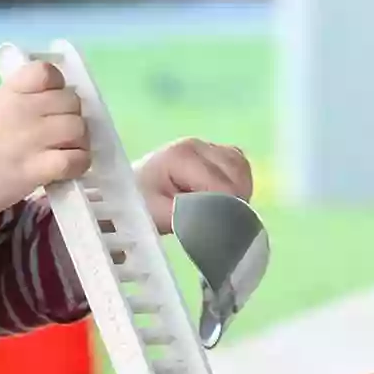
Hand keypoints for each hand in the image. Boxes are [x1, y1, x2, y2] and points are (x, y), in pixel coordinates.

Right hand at [0, 59, 89, 220]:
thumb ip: (19, 101)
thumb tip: (55, 103)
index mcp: (9, 92)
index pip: (47, 72)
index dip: (59, 87)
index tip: (52, 104)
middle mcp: (22, 110)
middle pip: (72, 102)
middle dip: (73, 118)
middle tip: (62, 136)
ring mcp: (29, 139)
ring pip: (78, 128)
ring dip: (79, 142)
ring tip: (65, 153)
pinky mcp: (35, 169)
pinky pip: (75, 159)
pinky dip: (78, 164)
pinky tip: (66, 170)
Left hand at [134, 137, 252, 233]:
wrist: (132, 189)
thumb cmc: (141, 202)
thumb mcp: (159, 214)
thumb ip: (190, 216)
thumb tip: (221, 221)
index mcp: (182, 155)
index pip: (221, 184)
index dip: (228, 209)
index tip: (222, 229)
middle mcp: (197, 144)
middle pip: (236, 173)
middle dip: (235, 201)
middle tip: (220, 222)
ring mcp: (207, 145)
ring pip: (241, 168)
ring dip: (240, 191)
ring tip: (223, 211)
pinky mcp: (214, 151)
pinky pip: (239, 165)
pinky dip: (239, 182)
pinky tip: (226, 198)